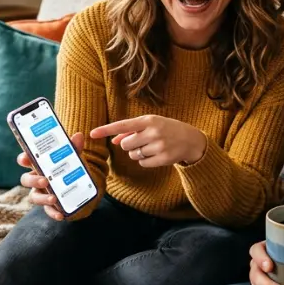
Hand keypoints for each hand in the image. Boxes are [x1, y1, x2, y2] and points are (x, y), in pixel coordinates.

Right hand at [17, 131, 84, 221]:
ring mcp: (41, 193)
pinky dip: (53, 213)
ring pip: (33, 197)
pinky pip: (47, 210)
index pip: (25, 160)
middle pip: (25, 180)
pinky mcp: (50, 205)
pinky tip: (61, 215)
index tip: (25, 159)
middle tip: (44, 180)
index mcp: (39, 164)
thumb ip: (74, 148)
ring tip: (53, 199)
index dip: (23, 159)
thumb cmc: (70, 167)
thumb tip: (78, 136)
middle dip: (33, 180)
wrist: (80, 186)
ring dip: (42, 199)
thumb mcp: (73, 157)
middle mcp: (36, 178)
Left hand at [89, 115, 207, 167]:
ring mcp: (159, 146)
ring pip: (133, 155)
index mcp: (148, 120)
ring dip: (138, 153)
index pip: (122, 125)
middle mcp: (153, 132)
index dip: (106, 130)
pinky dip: (146, 161)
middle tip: (142, 142)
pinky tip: (156, 155)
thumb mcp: (151, 124)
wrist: (191, 139)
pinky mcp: (163, 159)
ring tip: (151, 147)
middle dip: (129, 145)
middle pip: (126, 144)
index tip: (92, 133)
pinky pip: (142, 163)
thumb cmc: (167, 129)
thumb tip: (115, 140)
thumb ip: (132, 131)